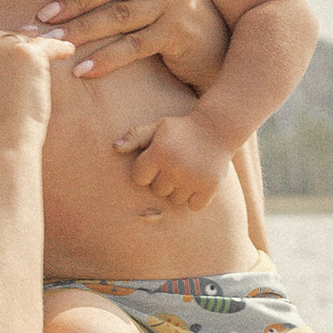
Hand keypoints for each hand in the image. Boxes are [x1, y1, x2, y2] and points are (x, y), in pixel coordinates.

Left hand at [38, 0, 228, 92]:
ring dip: (81, 31)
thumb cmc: (177, 19)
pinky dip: (105, 59)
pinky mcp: (178, 31)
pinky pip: (133, 46)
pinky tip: (82, 70)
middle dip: (73, 2)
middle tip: (41, 20)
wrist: (220, 53)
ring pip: (118, 15)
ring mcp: (176, 0)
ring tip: (52, 44)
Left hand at [117, 108, 232, 213]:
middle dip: (164, 180)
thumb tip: (114, 148)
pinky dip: (196, 198)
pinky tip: (198, 181)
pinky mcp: (209, 187)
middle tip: (176, 164)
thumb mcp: (157, 126)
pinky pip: (194, 206)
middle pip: (157, 191)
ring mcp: (193, 179)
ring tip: (188, 171)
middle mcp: (175, 167)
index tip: (157, 161)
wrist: (217, 128)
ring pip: (175, 200)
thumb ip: (135, 136)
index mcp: (159, 153)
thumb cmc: (181, 130)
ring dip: (180, 190)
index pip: (139, 179)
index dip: (147, 171)